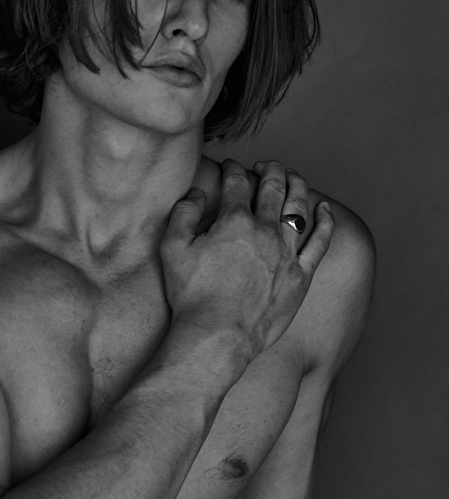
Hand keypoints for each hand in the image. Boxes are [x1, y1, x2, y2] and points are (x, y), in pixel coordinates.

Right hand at [160, 159, 333, 359]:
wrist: (218, 335)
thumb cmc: (191, 296)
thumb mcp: (172, 249)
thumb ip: (183, 214)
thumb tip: (196, 193)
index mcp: (234, 221)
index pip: (237, 183)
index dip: (233, 169)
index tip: (230, 166)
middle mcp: (265, 230)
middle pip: (273, 187)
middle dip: (270, 169)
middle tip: (265, 164)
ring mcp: (287, 252)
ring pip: (299, 207)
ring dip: (297, 185)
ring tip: (293, 176)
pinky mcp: (300, 275)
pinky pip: (321, 242)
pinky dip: (326, 221)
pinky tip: (325, 209)